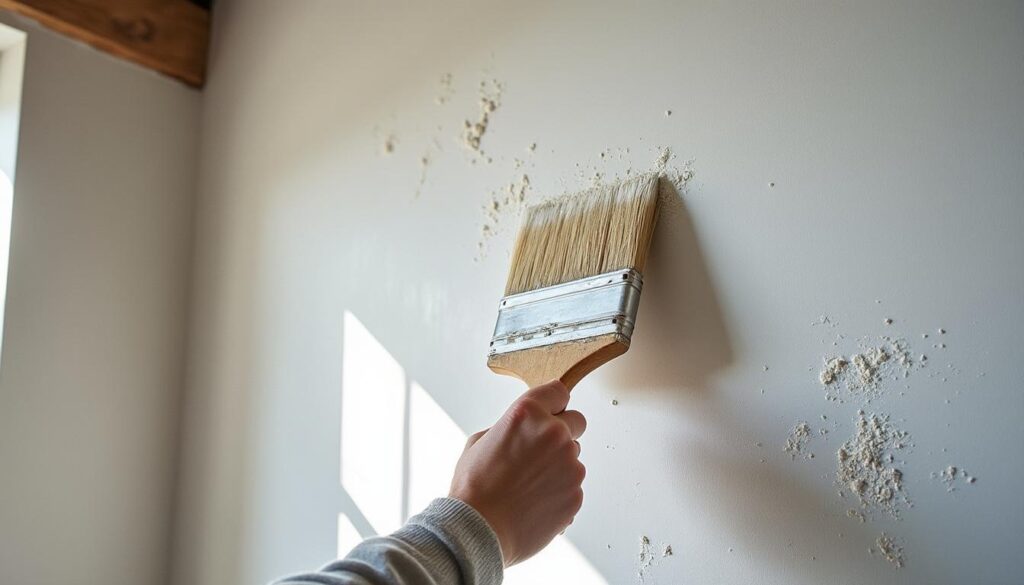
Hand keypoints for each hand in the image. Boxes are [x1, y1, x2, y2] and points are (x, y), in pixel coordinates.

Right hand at [449, 380, 586, 565]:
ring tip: (529, 485)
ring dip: (559, 465)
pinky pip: (573, 485)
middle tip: (539, 453)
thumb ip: (509, 427)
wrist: (479, 530)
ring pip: (574, 456)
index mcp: (528, 414)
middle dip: (562, 432)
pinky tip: (535, 501)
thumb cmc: (474, 488)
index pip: (558, 391)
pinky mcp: (576, 492)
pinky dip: (559, 491)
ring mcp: (570, 464)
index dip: (552, 403)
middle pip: (576, 422)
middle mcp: (554, 433)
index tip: (550, 412)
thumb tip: (523, 430)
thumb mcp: (480, 441)